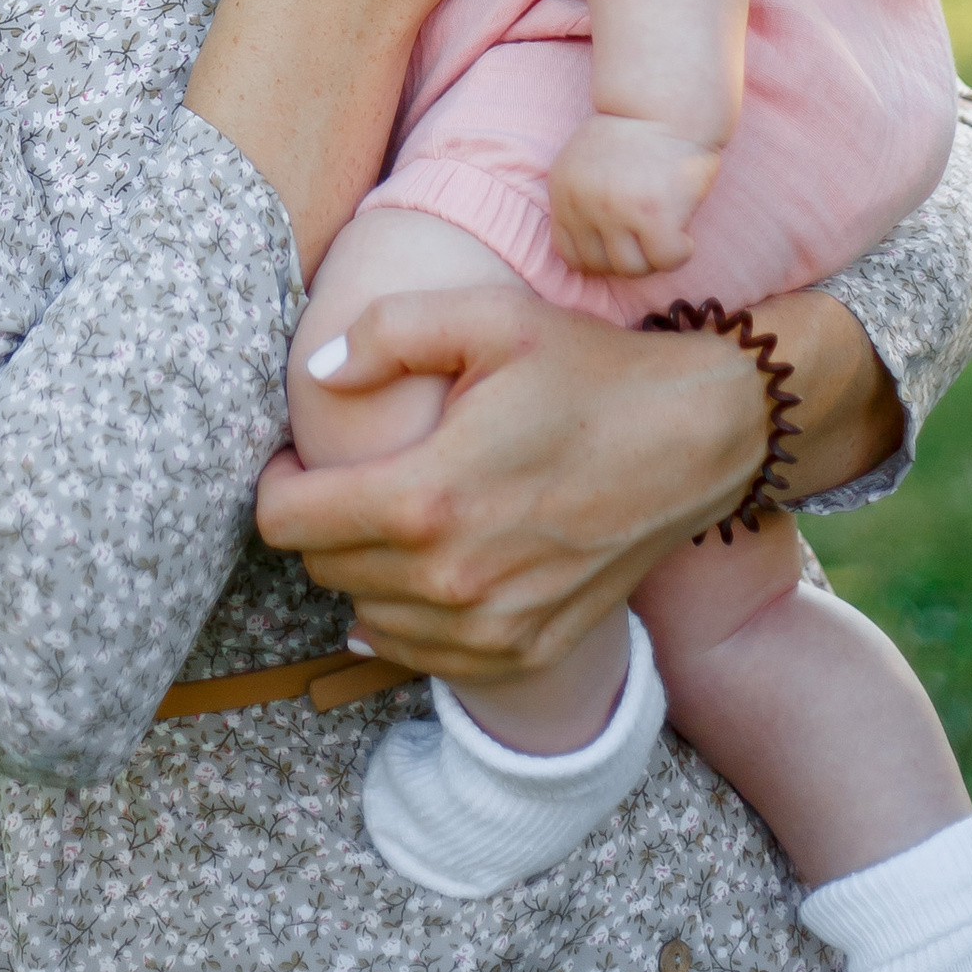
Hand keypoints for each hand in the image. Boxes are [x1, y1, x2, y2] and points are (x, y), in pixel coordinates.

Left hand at [256, 278, 905, 685]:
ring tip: (397, 513)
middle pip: (321, 569)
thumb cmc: (589, 370)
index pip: (287, 521)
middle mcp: (451, 583)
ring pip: (364, 615)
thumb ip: (389, 333)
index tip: (297, 456)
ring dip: (363, 568)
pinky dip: (408, 614)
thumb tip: (318, 374)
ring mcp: (490, 629)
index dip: (275, 482)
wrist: (696, 438)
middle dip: (319, 519)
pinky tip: (434, 563)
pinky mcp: (524, 653)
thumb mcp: (489, 318)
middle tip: (347, 475)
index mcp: (427, 500)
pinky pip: (421, 653)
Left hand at [545, 113, 721, 278]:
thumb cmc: (634, 135)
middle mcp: (585, 201)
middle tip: (649, 234)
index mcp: (563, 189)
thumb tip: (587, 260)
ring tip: (667, 229)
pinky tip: (684, 230)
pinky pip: (666, 260)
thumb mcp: (586, 163)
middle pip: (601, 266)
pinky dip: (680, 251)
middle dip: (628, 256)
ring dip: (654, 256)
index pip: (570, 255)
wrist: (669, 102)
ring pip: (633, 269)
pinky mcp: (655, 213)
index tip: (622, 241)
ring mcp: (618, 209)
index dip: (600, 255)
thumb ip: (580, 202)